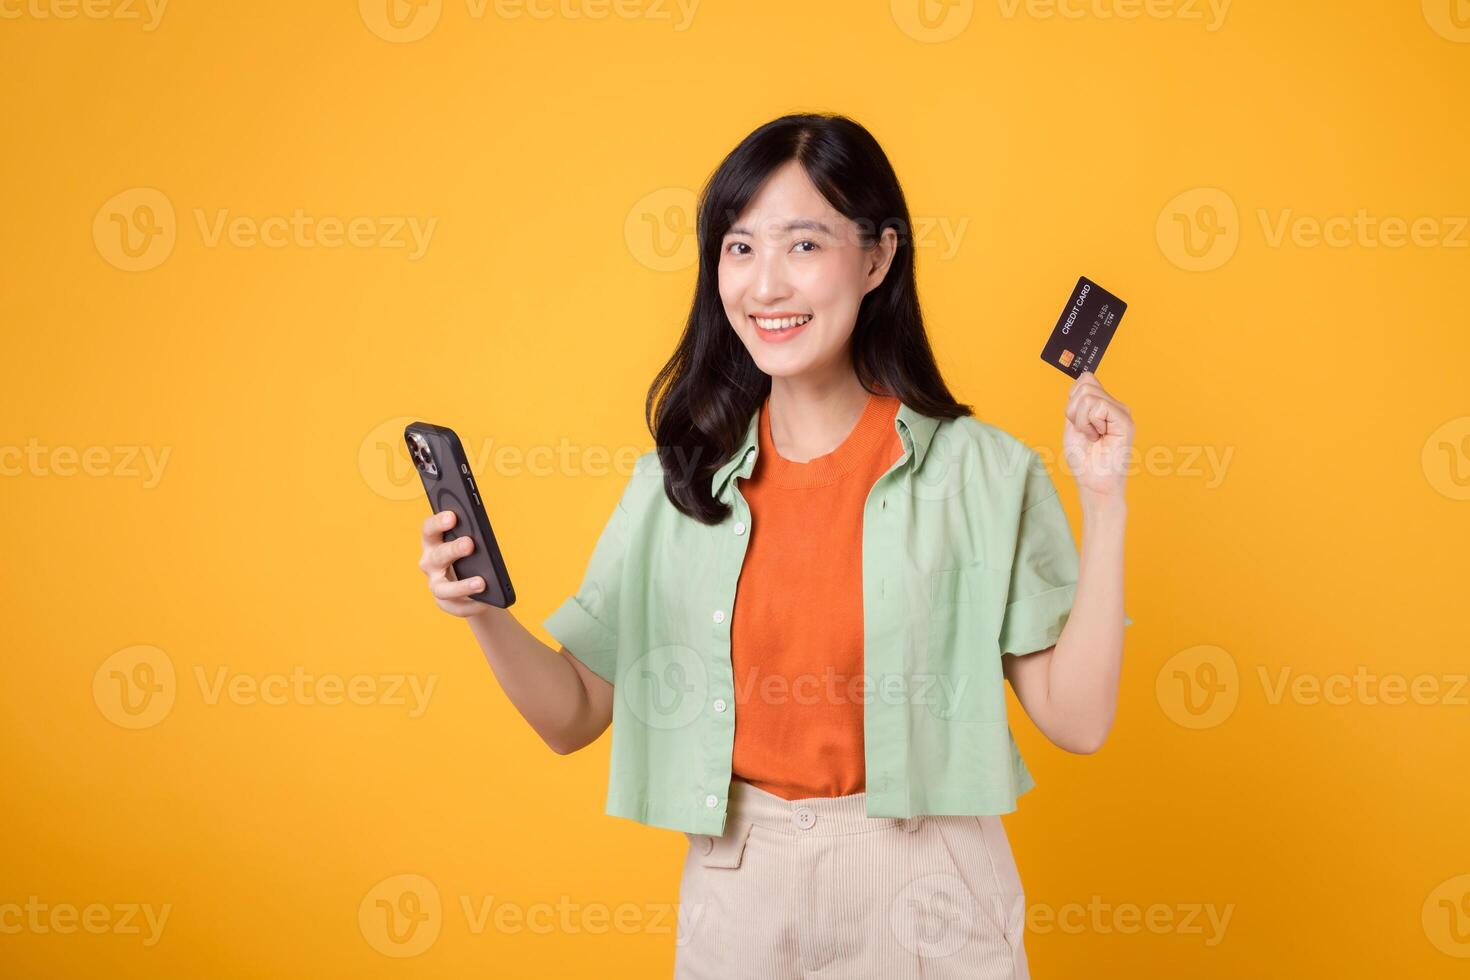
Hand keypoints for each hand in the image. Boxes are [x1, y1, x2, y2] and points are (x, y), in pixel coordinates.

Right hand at [418, 510, 492, 617]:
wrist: (474, 584)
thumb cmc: (472, 555)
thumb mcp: (473, 543)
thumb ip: (475, 536)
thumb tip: (484, 536)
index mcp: (433, 542)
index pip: (429, 529)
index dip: (438, 522)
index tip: (452, 516)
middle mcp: (429, 562)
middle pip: (438, 556)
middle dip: (453, 549)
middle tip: (470, 544)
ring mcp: (435, 584)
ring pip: (443, 588)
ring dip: (461, 586)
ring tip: (482, 583)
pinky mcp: (444, 602)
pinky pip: (456, 606)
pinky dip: (471, 605)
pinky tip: (486, 602)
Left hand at [1061, 370, 1133, 498]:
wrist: (1093, 482)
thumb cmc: (1084, 459)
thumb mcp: (1073, 424)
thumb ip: (1078, 402)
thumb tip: (1083, 379)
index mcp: (1104, 405)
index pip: (1086, 380)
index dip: (1073, 399)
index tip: (1076, 421)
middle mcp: (1115, 406)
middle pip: (1085, 384)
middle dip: (1073, 410)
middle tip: (1085, 431)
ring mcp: (1122, 413)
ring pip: (1088, 395)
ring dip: (1081, 419)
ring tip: (1092, 435)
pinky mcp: (1125, 421)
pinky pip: (1098, 406)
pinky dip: (1089, 423)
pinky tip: (1098, 437)